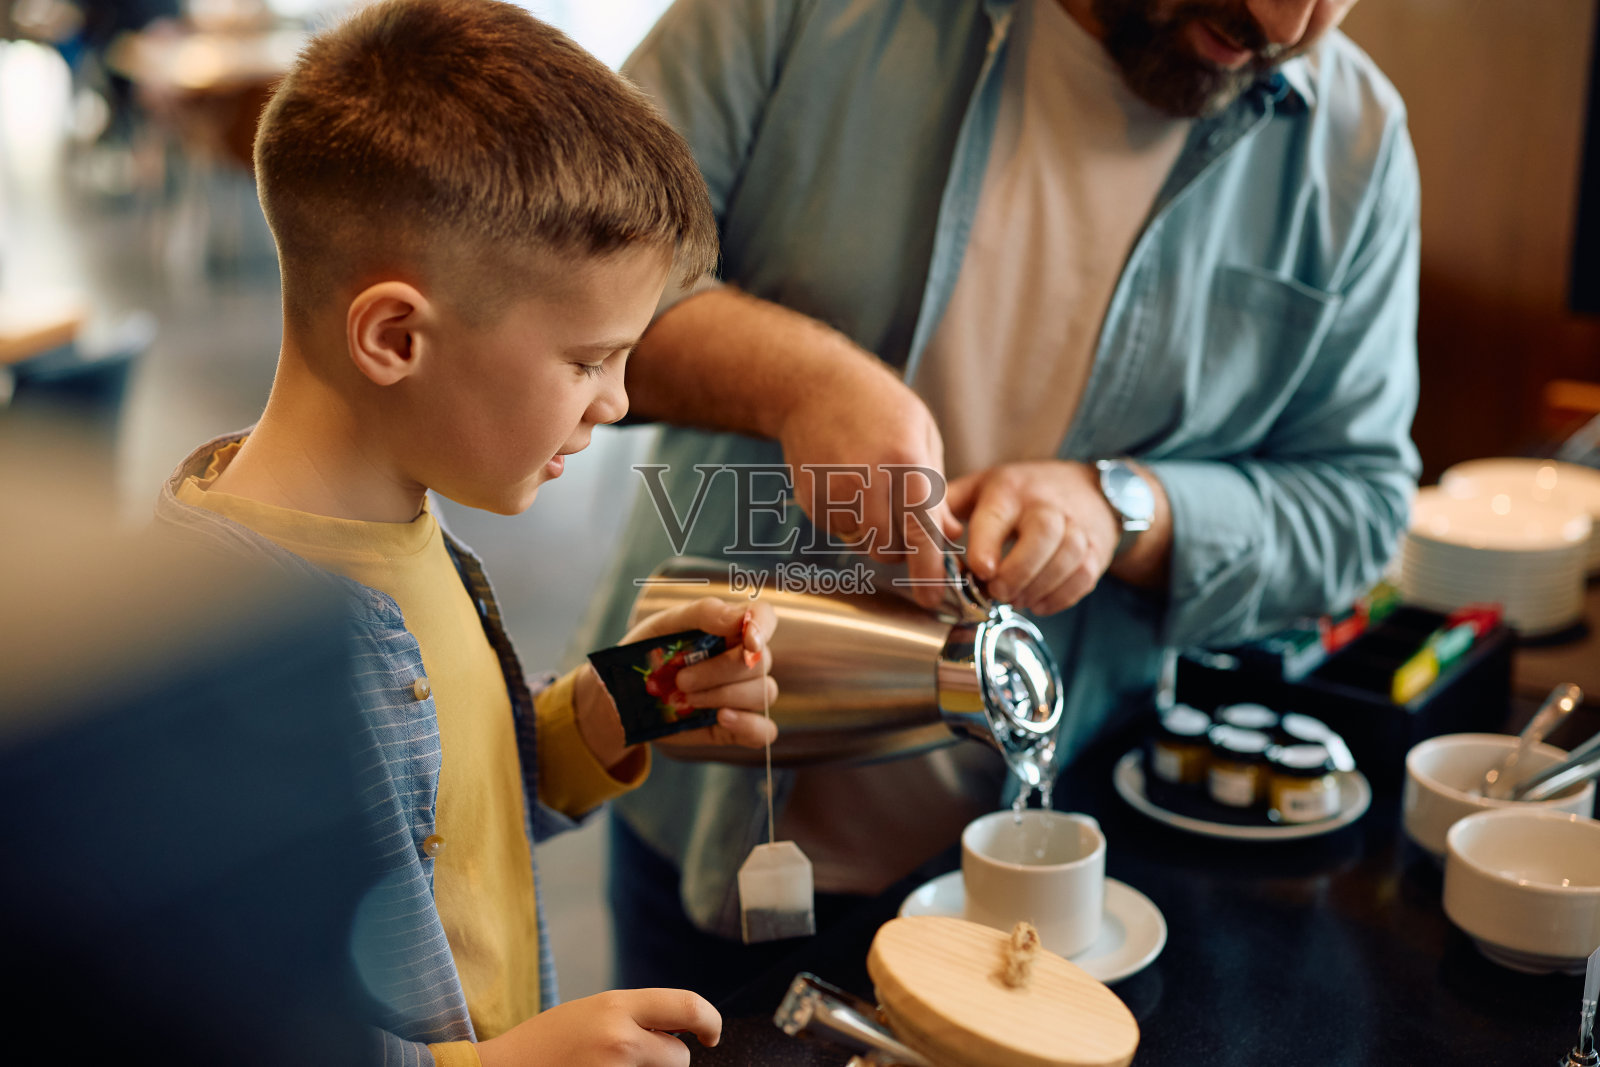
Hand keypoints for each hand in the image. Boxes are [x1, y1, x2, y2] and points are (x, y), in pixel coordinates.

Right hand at [475, 988, 719, 1066]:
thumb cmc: (549, 1042)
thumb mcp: (594, 1011)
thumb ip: (636, 1016)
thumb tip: (686, 1028)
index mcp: (617, 1006)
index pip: (689, 1006)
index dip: (711, 1021)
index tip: (710, 1034)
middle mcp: (619, 1039)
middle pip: (680, 1058)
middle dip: (668, 1061)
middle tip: (637, 1059)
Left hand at [574, 598, 778, 771]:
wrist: (624, 698)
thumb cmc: (648, 654)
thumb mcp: (665, 625)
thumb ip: (703, 614)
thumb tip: (740, 619)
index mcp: (731, 628)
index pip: (764, 617)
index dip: (762, 627)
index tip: (748, 641)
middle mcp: (745, 659)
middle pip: (759, 662)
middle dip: (719, 671)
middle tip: (680, 679)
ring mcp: (744, 694)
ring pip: (763, 693)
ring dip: (723, 696)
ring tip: (686, 698)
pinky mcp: (738, 727)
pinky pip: (764, 730)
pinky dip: (747, 725)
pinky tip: (721, 718)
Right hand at [778, 358, 963, 608]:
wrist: (812, 386)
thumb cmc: (877, 406)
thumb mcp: (922, 434)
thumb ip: (936, 490)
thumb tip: (948, 535)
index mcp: (905, 464)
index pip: (921, 534)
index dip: (929, 572)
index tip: (935, 598)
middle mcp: (867, 482)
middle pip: (889, 549)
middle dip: (903, 550)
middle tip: (904, 526)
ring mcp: (834, 492)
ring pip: (863, 543)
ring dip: (875, 534)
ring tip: (873, 494)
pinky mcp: (811, 500)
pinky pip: (839, 530)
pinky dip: (850, 520)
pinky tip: (848, 483)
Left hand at [945, 461, 1121, 616]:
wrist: (1089, 489)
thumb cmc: (1023, 492)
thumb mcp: (983, 486)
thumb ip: (949, 505)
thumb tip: (917, 533)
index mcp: (1010, 489)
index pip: (999, 514)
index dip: (988, 543)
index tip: (979, 570)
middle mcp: (1047, 505)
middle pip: (1042, 535)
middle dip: (1018, 571)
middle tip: (998, 592)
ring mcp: (1077, 526)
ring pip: (1066, 558)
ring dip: (1038, 587)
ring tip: (1016, 599)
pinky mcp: (1095, 550)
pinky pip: (1083, 578)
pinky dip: (1060, 597)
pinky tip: (1038, 602)